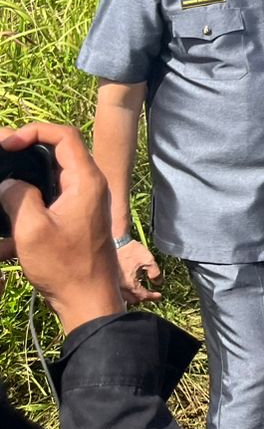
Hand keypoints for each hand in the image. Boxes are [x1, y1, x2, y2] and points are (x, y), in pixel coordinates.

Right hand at [0, 123, 126, 330]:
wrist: (88, 298)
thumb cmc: (64, 265)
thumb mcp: (32, 229)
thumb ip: (17, 196)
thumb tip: (8, 182)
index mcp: (86, 180)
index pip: (64, 136)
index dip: (34, 131)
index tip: (6, 143)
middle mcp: (90, 185)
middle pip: (57, 151)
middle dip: (26, 148)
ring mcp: (84, 200)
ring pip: (51, 174)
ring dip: (25, 174)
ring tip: (2, 178)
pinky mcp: (76, 215)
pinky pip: (50, 195)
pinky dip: (30, 197)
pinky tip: (10, 210)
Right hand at [117, 239, 163, 302]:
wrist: (116, 242)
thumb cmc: (131, 250)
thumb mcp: (149, 260)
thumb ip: (155, 273)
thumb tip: (158, 283)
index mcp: (129, 285)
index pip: (143, 296)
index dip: (153, 297)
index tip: (159, 295)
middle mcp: (119, 288)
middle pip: (133, 300)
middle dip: (143, 298)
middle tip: (150, 293)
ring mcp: (113, 285)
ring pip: (124, 298)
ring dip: (133, 297)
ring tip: (141, 291)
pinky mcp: (109, 281)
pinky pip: (118, 292)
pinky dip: (126, 293)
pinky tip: (130, 287)